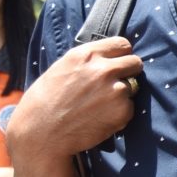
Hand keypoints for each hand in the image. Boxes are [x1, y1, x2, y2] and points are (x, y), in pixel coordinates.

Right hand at [8, 37, 144, 157]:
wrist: (41, 133)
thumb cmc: (46, 101)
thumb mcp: (62, 69)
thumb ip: (88, 61)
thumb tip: (109, 57)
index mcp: (86, 55)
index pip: (122, 44)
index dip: (122, 55)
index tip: (117, 63)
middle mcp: (103, 69)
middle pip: (135, 63)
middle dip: (128, 72)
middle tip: (113, 85)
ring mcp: (116, 90)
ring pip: (133, 87)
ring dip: (122, 95)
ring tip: (97, 106)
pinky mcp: (123, 111)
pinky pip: (129, 108)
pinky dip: (119, 114)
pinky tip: (98, 118)